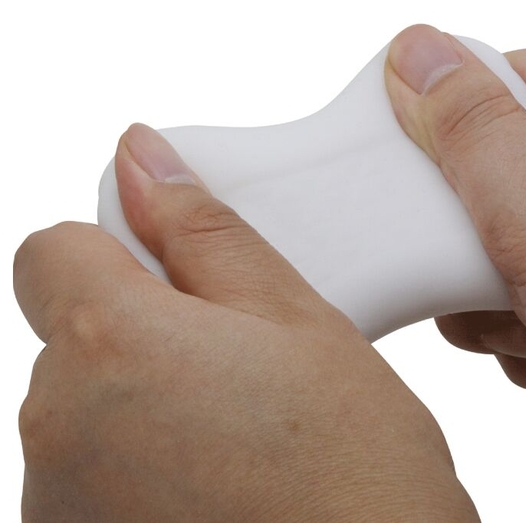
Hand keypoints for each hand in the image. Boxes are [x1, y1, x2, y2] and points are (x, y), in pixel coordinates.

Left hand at [14, 123, 478, 522]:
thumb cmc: (354, 467)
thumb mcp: (294, 317)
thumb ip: (202, 230)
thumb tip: (140, 156)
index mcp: (110, 345)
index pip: (52, 251)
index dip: (117, 251)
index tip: (177, 275)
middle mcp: (56, 427)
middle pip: (73, 331)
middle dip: (144, 328)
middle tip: (239, 360)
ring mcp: (57, 503)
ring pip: (85, 403)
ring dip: (144, 397)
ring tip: (237, 430)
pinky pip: (91, 471)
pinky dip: (139, 462)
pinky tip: (217, 484)